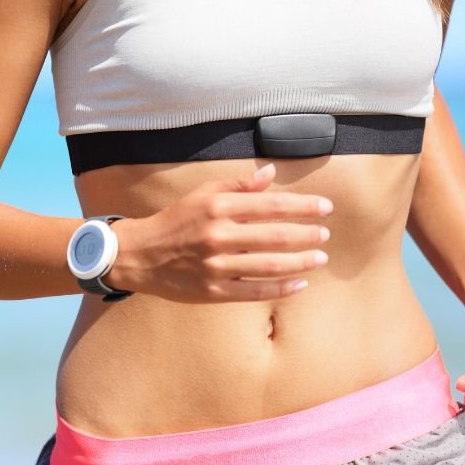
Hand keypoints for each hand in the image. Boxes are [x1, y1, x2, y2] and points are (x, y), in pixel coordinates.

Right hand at [105, 163, 332, 302]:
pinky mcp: (212, 292)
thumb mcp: (202, 195)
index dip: (304, 207)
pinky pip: (254, 292)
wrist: (138, 255)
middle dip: (307, 235)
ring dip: (301, 262)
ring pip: (269, 265)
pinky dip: (281, 289)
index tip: (325, 208)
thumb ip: (238, 185)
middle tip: (325, 235)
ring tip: (320, 257)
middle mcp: (218, 236)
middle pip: (276, 236)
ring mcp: (215, 266)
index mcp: (218, 208)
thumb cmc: (175, 222)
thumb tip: (271, 173)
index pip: (272, 205)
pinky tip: (300, 284)